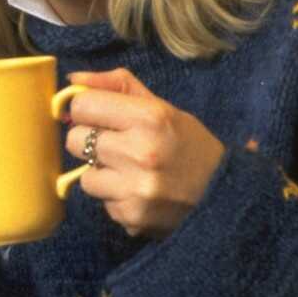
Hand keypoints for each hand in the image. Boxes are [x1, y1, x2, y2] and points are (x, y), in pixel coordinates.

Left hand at [58, 67, 225, 239]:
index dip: (86, 110)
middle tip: (116, 146)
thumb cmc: (189, 146)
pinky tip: (139, 194)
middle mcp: (140, 152)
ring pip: (84, 177)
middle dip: (90, 142)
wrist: (223, 196)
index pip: (82, 105)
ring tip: (129, 173)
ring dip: (101, 174)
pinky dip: (116, 198)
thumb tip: (74, 79)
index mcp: (149, 117)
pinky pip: (102, 203)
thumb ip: (118, 87)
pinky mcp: (132, 217)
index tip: (98, 116)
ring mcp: (135, 188)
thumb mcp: (162, 108)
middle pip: (75, 140)